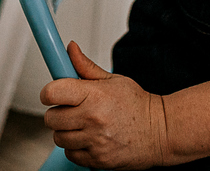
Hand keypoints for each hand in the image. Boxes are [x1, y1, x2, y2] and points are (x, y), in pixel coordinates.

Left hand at [41, 41, 170, 168]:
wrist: (161, 132)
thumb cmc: (137, 105)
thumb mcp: (113, 79)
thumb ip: (85, 66)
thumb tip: (70, 49)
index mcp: (94, 95)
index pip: (52, 92)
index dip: (49, 92)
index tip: (53, 93)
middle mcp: (92, 119)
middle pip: (51, 118)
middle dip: (57, 112)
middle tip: (71, 109)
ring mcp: (95, 141)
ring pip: (58, 138)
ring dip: (66, 131)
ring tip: (82, 125)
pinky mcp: (97, 159)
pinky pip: (70, 154)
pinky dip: (75, 148)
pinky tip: (88, 138)